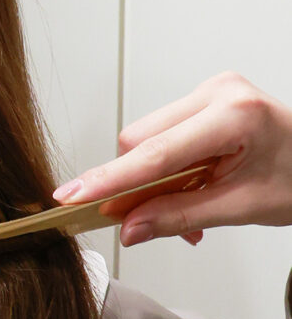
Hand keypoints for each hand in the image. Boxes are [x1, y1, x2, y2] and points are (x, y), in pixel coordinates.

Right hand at [51, 72, 291, 245]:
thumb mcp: (243, 207)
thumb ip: (180, 217)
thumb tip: (130, 228)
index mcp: (235, 114)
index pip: (156, 154)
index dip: (110, 180)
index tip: (74, 196)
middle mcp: (218, 92)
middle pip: (140, 140)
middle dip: (133, 183)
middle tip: (141, 221)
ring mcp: (210, 91)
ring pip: (145, 137)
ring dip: (149, 178)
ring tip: (181, 204)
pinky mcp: (204, 98)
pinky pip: (161, 133)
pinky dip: (163, 167)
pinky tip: (187, 186)